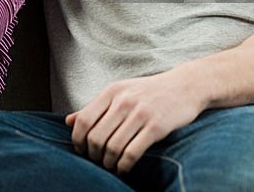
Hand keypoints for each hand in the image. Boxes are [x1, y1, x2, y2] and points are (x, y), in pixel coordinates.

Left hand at [65, 68, 206, 173]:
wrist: (185, 86)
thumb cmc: (149, 92)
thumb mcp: (120, 92)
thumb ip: (95, 107)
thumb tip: (68, 121)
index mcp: (112, 91)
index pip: (84, 120)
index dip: (78, 139)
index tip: (82, 149)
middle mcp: (123, 101)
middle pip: (96, 137)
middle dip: (93, 154)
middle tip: (97, 160)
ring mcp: (140, 114)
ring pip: (113, 147)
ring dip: (108, 163)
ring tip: (110, 166)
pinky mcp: (156, 127)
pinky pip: (132, 153)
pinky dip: (124, 165)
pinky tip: (123, 167)